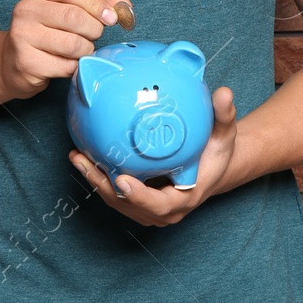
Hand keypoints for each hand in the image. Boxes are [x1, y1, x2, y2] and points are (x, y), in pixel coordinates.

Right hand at [0, 0, 131, 101]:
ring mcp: (22, 36)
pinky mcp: (26, 62)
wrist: (10, 62)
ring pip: (73, 44)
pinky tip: (67, 64)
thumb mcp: (65, 11)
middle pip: (74, 17)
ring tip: (80, 50)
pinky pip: (66, 66)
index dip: (96, 3)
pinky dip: (75, 67)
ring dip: (85, 50)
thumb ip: (93, 6)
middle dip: (94, 30)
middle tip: (94, 36)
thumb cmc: (45, 33)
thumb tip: (125, 6)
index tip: (110, 17)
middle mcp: (25, 10)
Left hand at [68, 85, 239, 227]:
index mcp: (184, 198)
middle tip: (84, 161)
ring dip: (94, 180)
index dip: (139, 197)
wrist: (212, 167)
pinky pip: (115, 191)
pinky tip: (84, 154)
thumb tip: (224, 93)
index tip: (123, 181)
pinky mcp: (138, 201)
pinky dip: (99, 175)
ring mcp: (149, 208)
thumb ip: (224, 115)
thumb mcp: (225, 134)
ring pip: (116, 199)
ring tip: (77, 156)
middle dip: (103, 185)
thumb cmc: (217, 151)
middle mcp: (164, 210)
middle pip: (128, 204)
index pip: (159, 205)